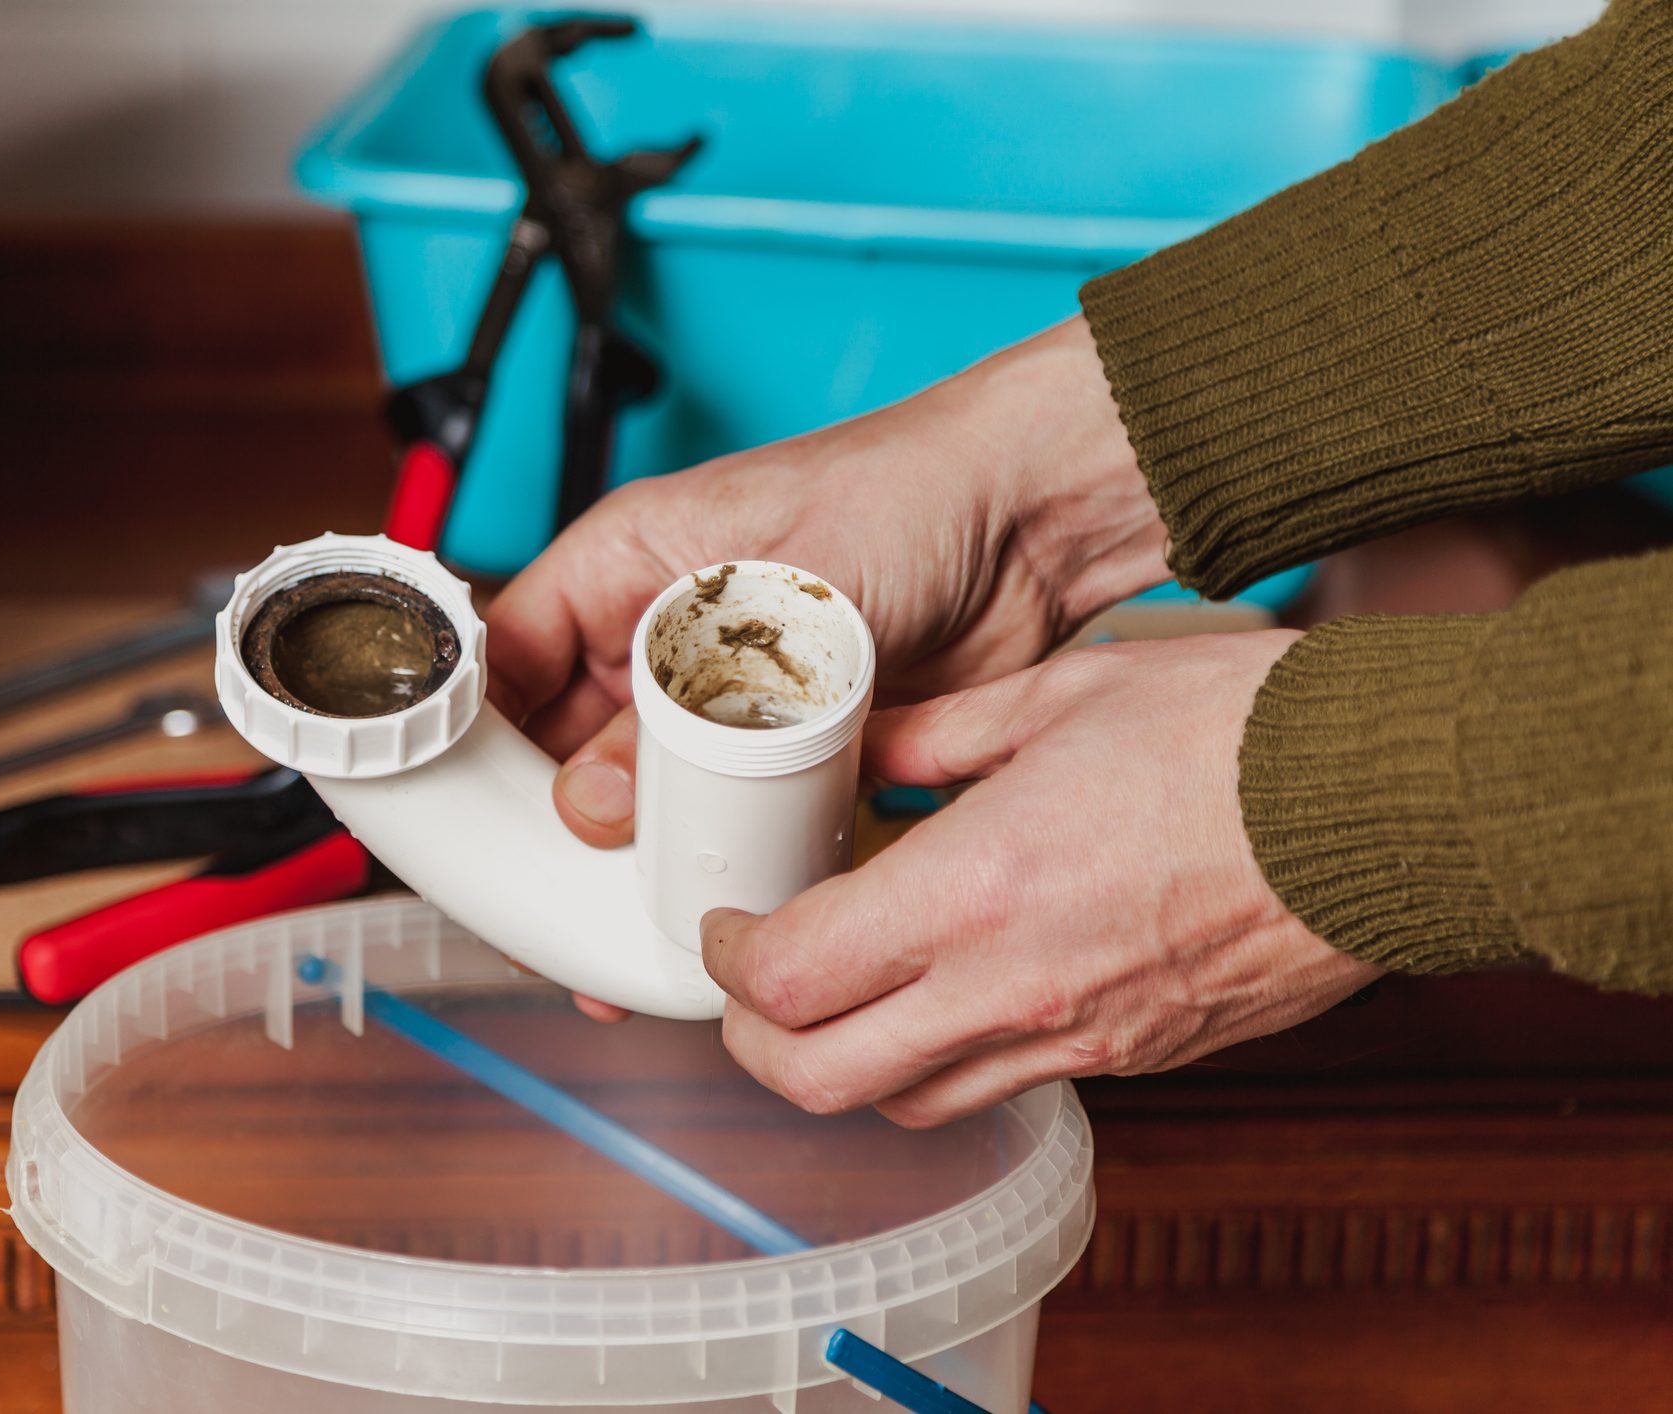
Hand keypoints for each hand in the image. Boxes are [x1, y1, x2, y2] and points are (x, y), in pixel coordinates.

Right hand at [485, 317, 1169, 853]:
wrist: (1039, 520)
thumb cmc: (912, 491)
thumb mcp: (781, 598)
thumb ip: (683, 704)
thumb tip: (595, 804)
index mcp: (627, 564)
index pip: (508, 657)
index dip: (475, 739)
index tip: (465, 821)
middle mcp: (662, 635)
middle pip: (565, 746)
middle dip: (550, 833)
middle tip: (541, 912)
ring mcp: (726, 696)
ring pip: (646, 796)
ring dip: (630, 867)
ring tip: (609, 942)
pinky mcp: (790, 748)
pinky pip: (727, 821)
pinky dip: (712, 870)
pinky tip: (697, 921)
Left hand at [701, 631, 1380, 1126]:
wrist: (1397, 807)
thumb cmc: (1242, 732)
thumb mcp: (1062, 692)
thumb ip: (935, 736)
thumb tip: (857, 751)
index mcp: (977, 890)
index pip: (790, 979)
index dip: (726, 960)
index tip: (726, 920)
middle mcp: (1013, 989)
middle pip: (820, 1081)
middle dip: (755, 1042)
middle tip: (750, 981)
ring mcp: (1077, 1039)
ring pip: (906, 1103)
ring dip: (845, 1062)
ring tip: (840, 988)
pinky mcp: (1132, 1057)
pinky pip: (1000, 1088)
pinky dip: (942, 1061)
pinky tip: (949, 988)